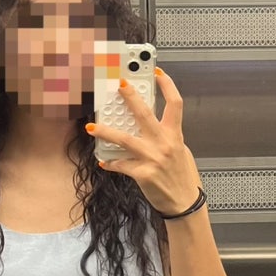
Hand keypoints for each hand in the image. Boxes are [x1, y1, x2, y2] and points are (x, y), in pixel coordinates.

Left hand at [86, 67, 201, 215]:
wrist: (184, 203)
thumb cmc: (182, 177)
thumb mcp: (180, 151)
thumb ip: (167, 136)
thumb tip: (150, 125)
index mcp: (175, 135)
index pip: (174, 104)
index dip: (167, 85)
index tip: (156, 72)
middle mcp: (164, 144)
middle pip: (145, 114)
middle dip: (130, 96)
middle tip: (118, 84)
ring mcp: (153, 158)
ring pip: (125, 139)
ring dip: (106, 132)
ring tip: (92, 127)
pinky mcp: (142, 173)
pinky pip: (121, 165)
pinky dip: (111, 163)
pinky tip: (103, 161)